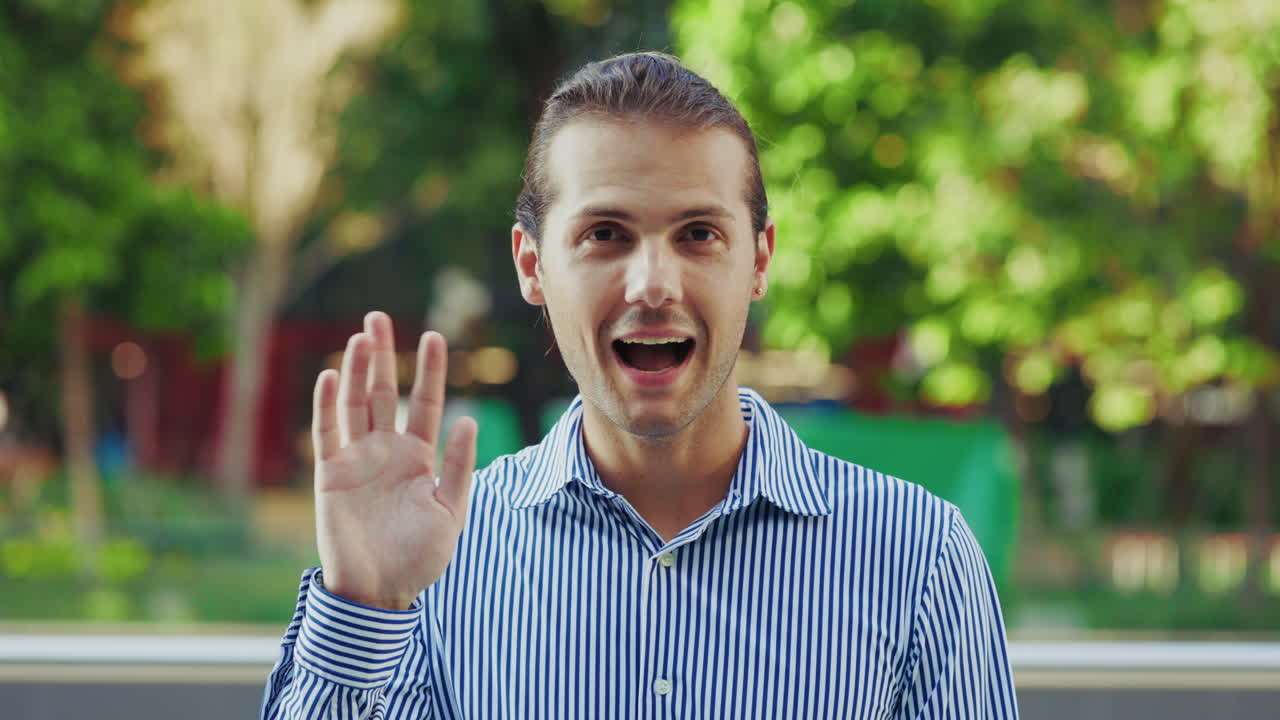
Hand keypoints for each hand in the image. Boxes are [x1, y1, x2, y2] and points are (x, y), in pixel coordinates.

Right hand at [312, 311, 476, 609]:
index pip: (426, 404)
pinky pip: (327, 432)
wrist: (380, 592)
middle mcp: (386, 451)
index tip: (434, 336)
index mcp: (419, 458)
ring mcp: (356, 460)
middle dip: (382, 356)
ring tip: (361, 336)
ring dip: (356, 371)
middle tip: (377, 317)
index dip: (429, 371)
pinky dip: (327, 405)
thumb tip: (470, 420)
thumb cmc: (420, 557)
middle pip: (384, 393)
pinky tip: (332, 375)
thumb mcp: (451, 511)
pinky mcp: (329, 475)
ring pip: (355, 404)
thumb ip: (459, 467)